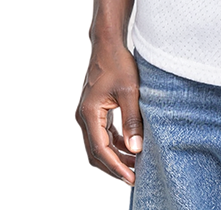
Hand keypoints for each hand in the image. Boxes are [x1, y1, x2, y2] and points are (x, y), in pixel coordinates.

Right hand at [75, 45, 143, 184]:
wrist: (108, 44)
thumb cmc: (118, 63)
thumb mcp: (130, 91)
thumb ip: (132, 121)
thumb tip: (136, 148)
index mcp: (90, 113)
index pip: (100, 149)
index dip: (116, 166)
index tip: (131, 178)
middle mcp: (84, 116)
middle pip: (96, 151)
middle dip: (114, 166)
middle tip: (134, 176)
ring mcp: (88, 113)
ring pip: (99, 144)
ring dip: (115, 155)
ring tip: (135, 163)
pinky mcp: (95, 109)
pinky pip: (103, 133)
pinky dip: (115, 143)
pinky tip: (130, 146)